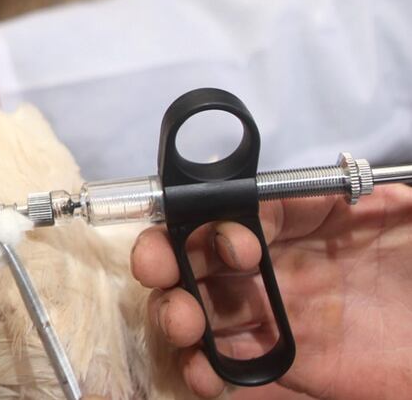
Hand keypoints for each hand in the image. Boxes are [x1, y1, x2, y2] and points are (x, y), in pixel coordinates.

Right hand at [131, 185, 411, 398]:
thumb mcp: (406, 219)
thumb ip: (367, 193)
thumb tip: (338, 175)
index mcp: (303, 220)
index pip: (239, 208)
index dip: (221, 222)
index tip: (238, 245)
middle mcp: (276, 262)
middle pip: (199, 252)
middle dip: (166, 256)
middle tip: (159, 270)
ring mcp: (273, 312)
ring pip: (198, 305)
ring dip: (173, 311)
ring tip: (182, 326)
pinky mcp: (277, 361)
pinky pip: (224, 361)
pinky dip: (200, 367)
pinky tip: (201, 372)